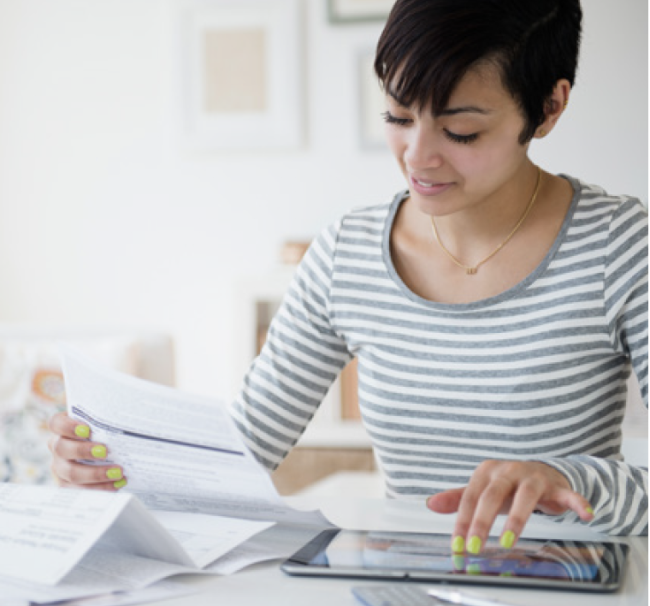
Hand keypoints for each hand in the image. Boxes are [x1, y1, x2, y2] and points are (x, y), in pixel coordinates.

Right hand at [48, 412, 126, 490]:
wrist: (107, 451)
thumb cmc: (105, 431)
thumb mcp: (104, 422)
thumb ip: (109, 419)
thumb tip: (128, 417)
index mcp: (63, 428)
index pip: (56, 423)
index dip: (67, 426)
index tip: (86, 430)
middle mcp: (58, 447)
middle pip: (62, 448)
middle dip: (83, 451)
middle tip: (105, 451)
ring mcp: (61, 467)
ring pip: (71, 473)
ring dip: (95, 474)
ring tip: (117, 472)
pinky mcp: (68, 484)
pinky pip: (80, 489)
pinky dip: (100, 488)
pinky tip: (117, 483)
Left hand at [426, 460, 593, 553]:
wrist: (542, 472)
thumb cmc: (508, 486)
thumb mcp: (482, 491)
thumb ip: (458, 498)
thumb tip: (430, 503)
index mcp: (487, 472)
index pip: (470, 498)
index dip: (462, 522)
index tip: (457, 546)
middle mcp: (508, 471)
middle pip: (492, 495)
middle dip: (482, 522)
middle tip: (475, 546)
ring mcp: (533, 476)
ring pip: (525, 496)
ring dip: (517, 519)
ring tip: (508, 541)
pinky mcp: (556, 485)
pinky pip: (567, 493)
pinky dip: (576, 502)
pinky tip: (584, 514)